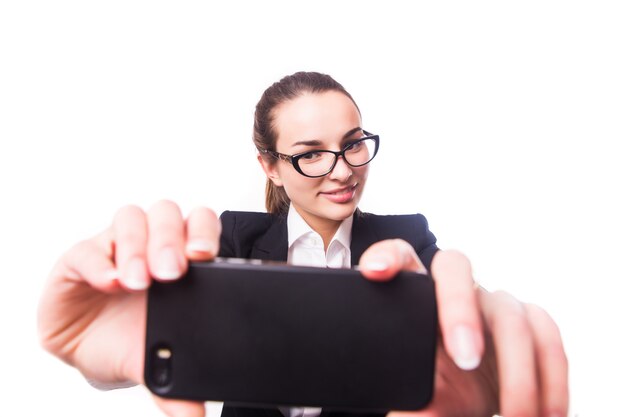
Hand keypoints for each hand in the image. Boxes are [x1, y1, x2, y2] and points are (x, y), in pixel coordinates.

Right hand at [37, 200, 220, 416]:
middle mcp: (151, 244)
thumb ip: (176, 388)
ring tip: (138, 281)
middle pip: (167, 215)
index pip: (200, 225)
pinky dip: (100, 262)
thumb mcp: (157, 362)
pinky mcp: (79, 259)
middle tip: (172, 273)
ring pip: (132, 219)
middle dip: (171, 240)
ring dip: (138, 247)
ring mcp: (115, 246)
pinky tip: (110, 282)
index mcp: (181, 257)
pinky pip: (88, 248)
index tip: (205, 256)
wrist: (91, 352)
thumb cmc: (133, 340)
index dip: (204, 232)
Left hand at [359, 240, 568, 416]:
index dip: (388, 256)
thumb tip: (409, 416)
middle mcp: (454, 290)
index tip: (375, 273)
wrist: (466, 399)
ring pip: (509, 313)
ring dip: (518, 370)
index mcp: (415, 296)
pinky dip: (552, 378)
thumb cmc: (433, 387)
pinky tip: (548, 412)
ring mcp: (492, 302)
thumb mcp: (415, 393)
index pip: (400, 258)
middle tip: (465, 359)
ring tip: (517, 415)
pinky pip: (547, 336)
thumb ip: (409, 399)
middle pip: (455, 267)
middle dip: (460, 310)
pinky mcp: (529, 323)